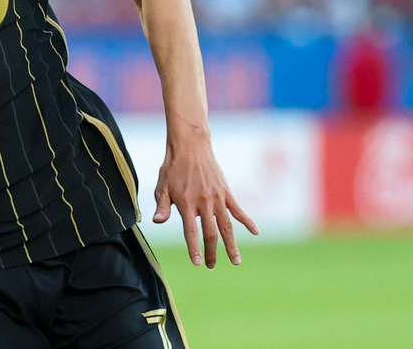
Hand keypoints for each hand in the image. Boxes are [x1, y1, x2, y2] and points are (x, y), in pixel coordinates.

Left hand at [153, 137, 259, 267]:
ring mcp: (217, 198)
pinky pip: (238, 210)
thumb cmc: (172, 168)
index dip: (194, 249)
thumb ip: (162, 206)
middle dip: (212, 252)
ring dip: (231, 245)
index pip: (191, 232)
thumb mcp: (162, 186)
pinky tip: (255, 232)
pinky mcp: (226, 192)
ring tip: (235, 261)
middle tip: (210, 266)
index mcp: (186, 203)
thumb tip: (157, 222)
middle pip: (211, 233)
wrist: (190, 146)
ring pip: (227, 226)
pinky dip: (247, 221)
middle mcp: (203, 202)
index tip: (198, 263)